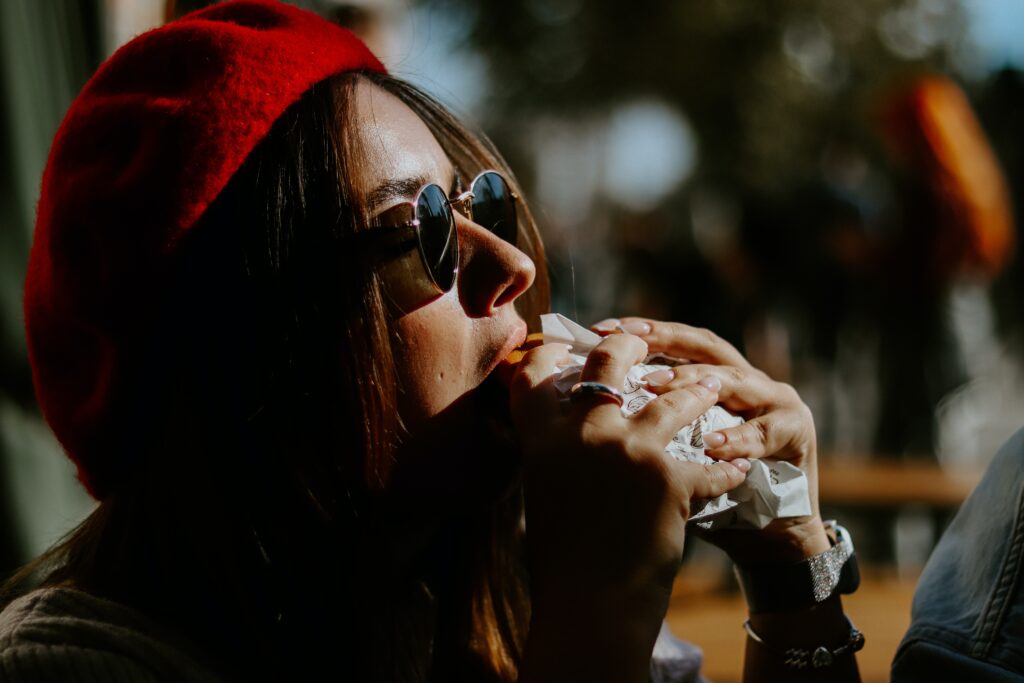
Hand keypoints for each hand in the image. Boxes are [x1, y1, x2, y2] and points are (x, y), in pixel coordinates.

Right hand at [509, 333, 749, 603]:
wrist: (592, 604)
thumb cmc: (564, 554)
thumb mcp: (548, 488)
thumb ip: (560, 446)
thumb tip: (576, 413)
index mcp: (543, 437)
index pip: (540, 374)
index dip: (555, 353)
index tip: (575, 344)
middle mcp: (584, 432)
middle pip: (610, 362)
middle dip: (632, 346)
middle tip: (647, 343)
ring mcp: (629, 450)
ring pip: (674, 398)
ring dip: (698, 392)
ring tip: (713, 387)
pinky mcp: (669, 477)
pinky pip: (708, 461)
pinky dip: (724, 466)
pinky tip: (735, 469)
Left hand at [593, 317, 829, 563]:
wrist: (763, 538)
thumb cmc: (703, 494)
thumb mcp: (664, 454)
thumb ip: (637, 424)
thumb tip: (571, 407)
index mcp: (711, 378)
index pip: (672, 342)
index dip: (636, 332)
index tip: (597, 328)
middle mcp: (745, 379)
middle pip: (702, 345)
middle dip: (663, 339)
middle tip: (626, 339)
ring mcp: (775, 401)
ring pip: (734, 379)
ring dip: (692, 383)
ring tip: (654, 387)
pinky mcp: (796, 432)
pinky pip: (764, 432)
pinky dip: (737, 438)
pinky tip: (712, 446)